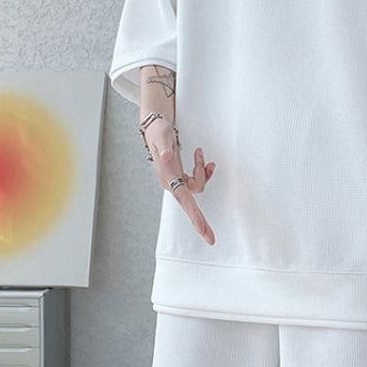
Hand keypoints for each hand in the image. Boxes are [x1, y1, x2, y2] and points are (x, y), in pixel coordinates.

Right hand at [144, 118, 216, 244]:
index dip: (193, 214)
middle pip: (190, 204)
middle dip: (200, 220)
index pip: (183, 198)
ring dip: (202, 170)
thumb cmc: (158, 132)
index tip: (201, 228)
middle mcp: (171, 182)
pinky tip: (202, 158)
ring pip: (197, 186)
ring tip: (199, 152)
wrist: (155, 128)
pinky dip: (202, 169)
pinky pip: (197, 179)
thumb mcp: (161, 136)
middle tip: (211, 238)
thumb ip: (165, 146)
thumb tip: (168, 156)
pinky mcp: (181, 176)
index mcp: (167, 177)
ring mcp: (176, 180)